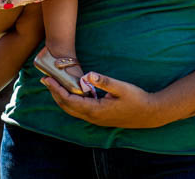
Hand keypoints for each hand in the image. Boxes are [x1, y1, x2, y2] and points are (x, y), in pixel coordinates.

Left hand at [40, 71, 163, 128]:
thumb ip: (104, 81)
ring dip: (61, 98)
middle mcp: (93, 117)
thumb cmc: (137, 99)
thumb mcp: (121, 88)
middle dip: (55, 93)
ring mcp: (96, 119)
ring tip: (53, 86)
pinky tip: (71, 92)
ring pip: (72, 110)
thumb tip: (88, 75)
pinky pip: (79, 110)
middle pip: (67, 107)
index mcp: (96, 110)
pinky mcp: (100, 118)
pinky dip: (70, 101)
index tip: (48, 79)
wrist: (149, 114)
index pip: (70, 100)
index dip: (57, 90)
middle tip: (45, 80)